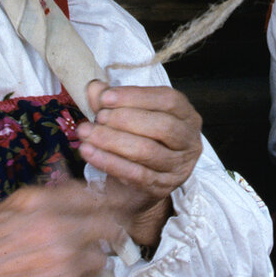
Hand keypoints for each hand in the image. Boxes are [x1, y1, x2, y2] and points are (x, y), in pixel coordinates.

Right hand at [0, 184, 123, 276]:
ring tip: (65, 265)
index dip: (122, 198)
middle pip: (112, 225)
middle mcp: (58, 226)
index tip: (133, 200)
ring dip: (91, 262)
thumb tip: (85, 188)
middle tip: (103, 238)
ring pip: (102, 258)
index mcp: (44, 201)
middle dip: (110, 232)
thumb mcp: (14, 206)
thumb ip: (53, 195)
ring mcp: (64, 259)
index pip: (102, 194)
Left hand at [77, 80, 202, 243]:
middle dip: (125, 120)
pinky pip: (135, 175)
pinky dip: (109, 162)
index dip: (136, 96)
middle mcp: (189, 141)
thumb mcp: (129, 114)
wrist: (137, 182)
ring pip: (147, 152)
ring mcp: (179, 167)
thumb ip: (113, 100)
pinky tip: (88, 152)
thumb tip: (95, 88)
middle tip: (97, 117)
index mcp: (187, 115)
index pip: (168, 100)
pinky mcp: (162, 188)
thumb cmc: (138, 138)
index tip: (106, 97)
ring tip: (86, 133)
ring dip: (112, 140)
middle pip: (162, 126)